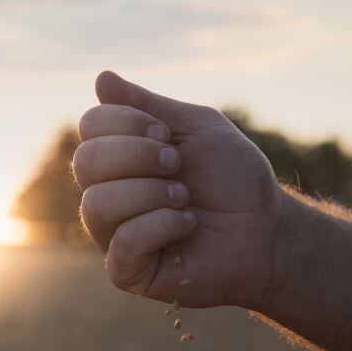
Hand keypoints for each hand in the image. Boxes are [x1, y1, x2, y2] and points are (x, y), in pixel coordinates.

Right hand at [74, 71, 286, 308]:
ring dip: (152, 194)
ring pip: (96, 204)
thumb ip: (148, 105)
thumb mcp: (196, 127)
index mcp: (120, 157)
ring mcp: (113, 235)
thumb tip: (100, 79)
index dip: (127, 122)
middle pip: (85, 161)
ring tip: (185, 199)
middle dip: (139, 157)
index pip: (90, 126)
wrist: (267, 229)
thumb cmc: (234, 179)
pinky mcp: (126, 271)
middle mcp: (108, 193)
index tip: (169, 136)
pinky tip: (187, 226)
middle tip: (177, 165)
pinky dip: (161, 226)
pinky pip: (122, 242)